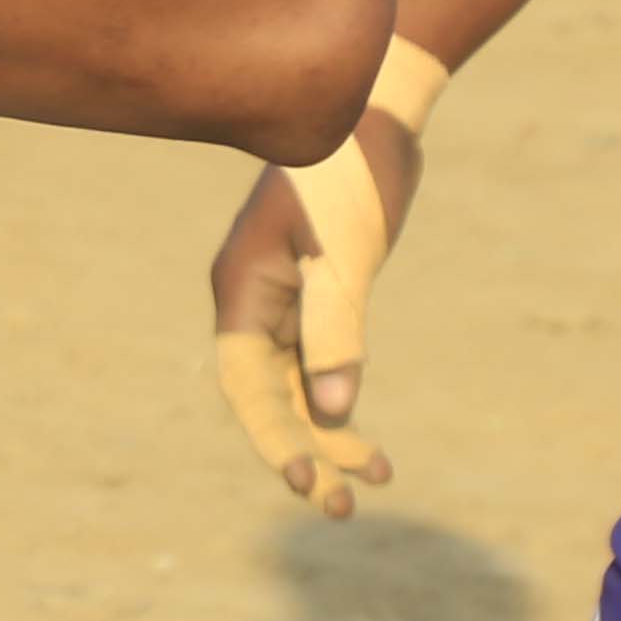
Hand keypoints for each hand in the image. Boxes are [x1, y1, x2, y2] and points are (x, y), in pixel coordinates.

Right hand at [204, 107, 419, 514]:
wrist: (378, 114)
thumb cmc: (351, 176)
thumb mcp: (343, 255)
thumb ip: (335, 332)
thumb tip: (333, 413)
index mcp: (242, 289)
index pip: (246, 386)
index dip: (271, 439)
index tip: (304, 483)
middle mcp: (254, 302)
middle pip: (269, 399)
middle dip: (303, 453)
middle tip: (344, 507)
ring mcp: (283, 300)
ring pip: (296, 389)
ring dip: (329, 436)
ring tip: (375, 477)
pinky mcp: (317, 295)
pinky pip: (319, 365)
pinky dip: (342, 403)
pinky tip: (368, 441)